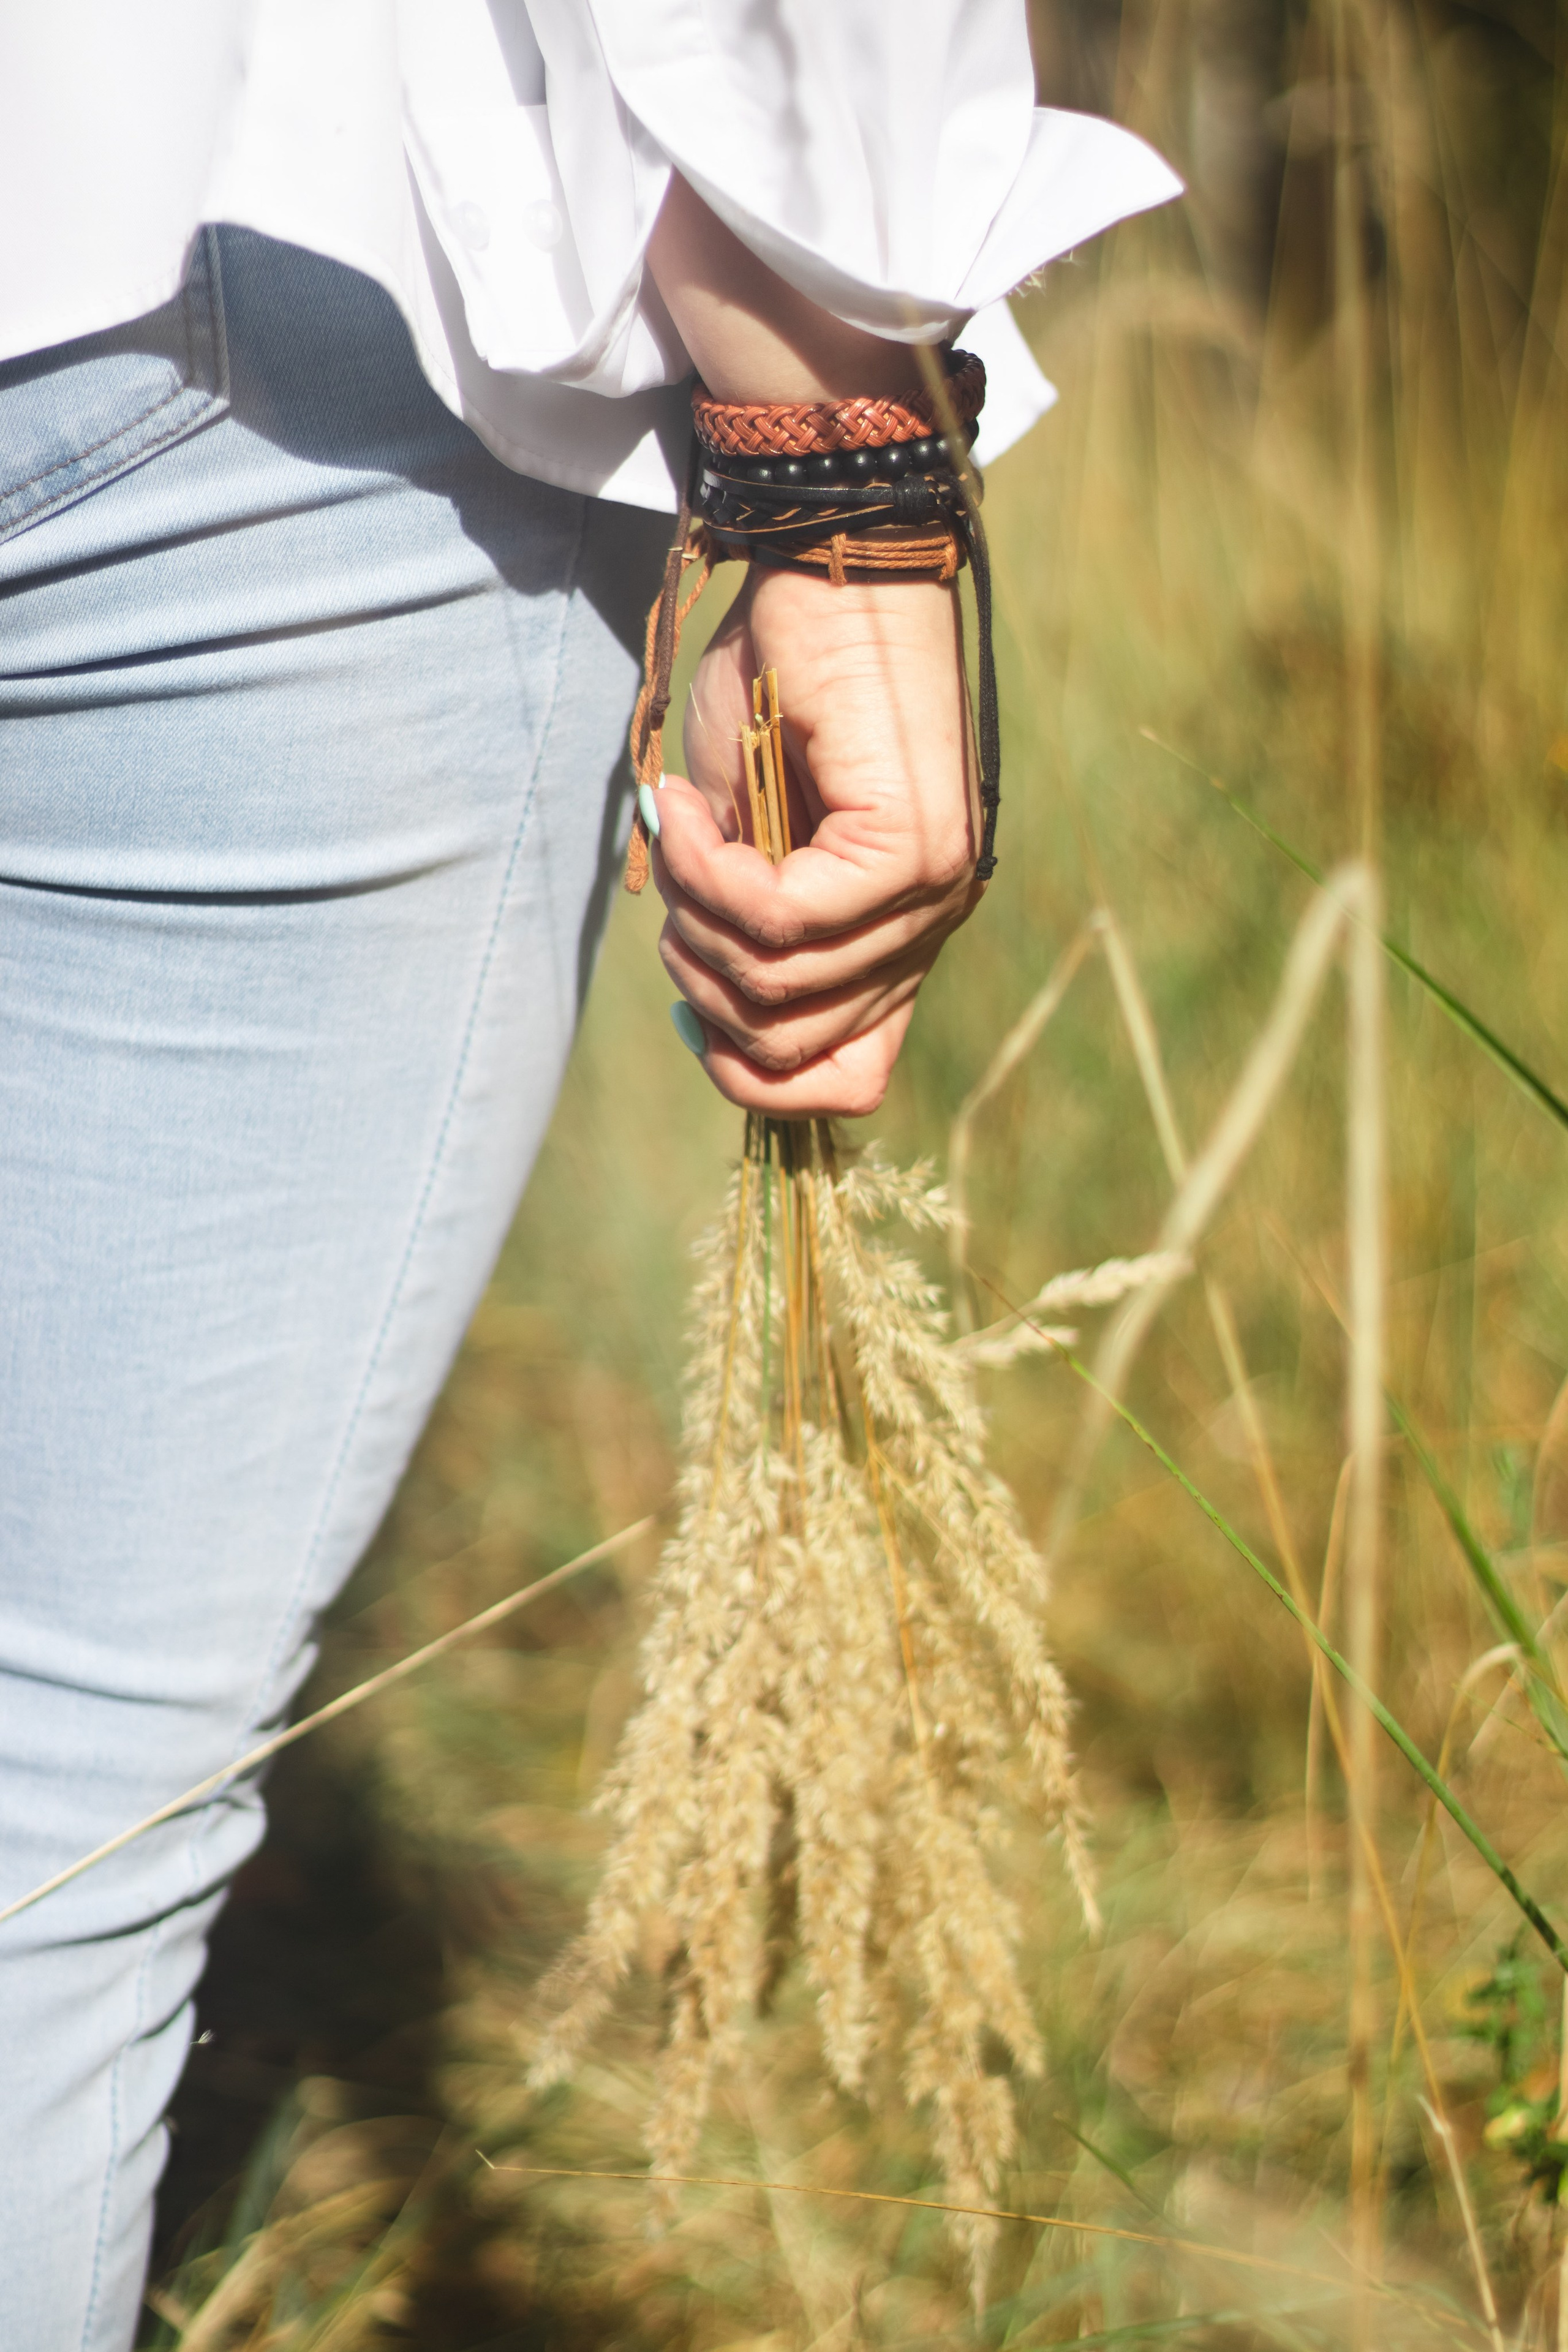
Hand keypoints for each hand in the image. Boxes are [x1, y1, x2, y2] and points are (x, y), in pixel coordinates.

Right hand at [649, 562, 984, 1116]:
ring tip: (680, 827)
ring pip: (778, 986)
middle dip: (698, 981)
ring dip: (695, 917)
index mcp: (900, 934)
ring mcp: (931, 893)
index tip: (692, 1009)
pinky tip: (689, 811)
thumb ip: (748, 930)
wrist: (829, 571)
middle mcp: (929, 925)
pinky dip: (709, 873)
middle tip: (675, 884)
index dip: (753, 1076)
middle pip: (791, 1045)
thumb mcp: (747, 836)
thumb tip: (710, 1018)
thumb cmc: (782, 687)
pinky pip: (782, 917)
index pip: (849, 1082)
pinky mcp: (911, 849)